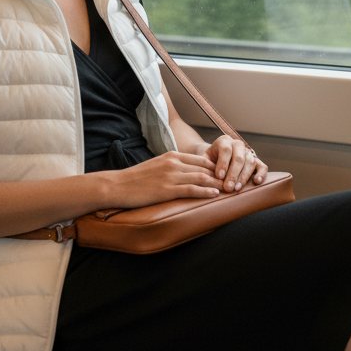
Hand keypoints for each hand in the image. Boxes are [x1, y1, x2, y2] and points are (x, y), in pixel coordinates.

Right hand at [106, 151, 222, 207]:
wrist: (117, 185)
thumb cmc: (136, 178)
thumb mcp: (156, 166)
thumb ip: (172, 167)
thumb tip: (185, 174)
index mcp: (172, 155)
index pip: (200, 159)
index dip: (215, 167)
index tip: (225, 174)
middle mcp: (173, 163)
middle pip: (204, 168)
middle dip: (220, 175)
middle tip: (232, 183)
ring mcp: (170, 175)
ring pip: (201, 178)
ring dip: (217, 183)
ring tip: (228, 189)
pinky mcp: (167, 189)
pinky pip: (191, 190)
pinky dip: (205, 191)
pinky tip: (214, 194)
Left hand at [204, 136, 267, 192]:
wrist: (215, 159)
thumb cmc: (208, 162)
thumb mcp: (203, 161)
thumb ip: (204, 166)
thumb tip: (207, 178)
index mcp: (224, 141)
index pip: (226, 150)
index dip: (223, 163)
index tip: (219, 176)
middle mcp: (237, 145)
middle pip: (239, 158)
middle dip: (233, 174)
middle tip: (228, 188)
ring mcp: (248, 152)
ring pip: (250, 162)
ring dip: (244, 177)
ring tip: (236, 189)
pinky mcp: (256, 161)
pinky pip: (262, 166)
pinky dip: (261, 174)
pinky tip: (256, 182)